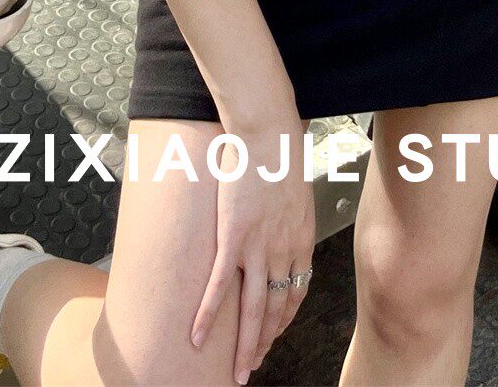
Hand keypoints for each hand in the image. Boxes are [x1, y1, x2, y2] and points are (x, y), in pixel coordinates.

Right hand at [190, 107, 314, 382]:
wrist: (269, 133)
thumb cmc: (280, 153)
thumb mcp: (295, 189)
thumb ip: (289, 212)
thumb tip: (282, 216)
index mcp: (301, 242)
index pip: (295, 294)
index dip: (283, 320)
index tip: (274, 334)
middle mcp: (283, 252)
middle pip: (275, 311)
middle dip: (264, 343)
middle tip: (252, 367)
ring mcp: (258, 248)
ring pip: (252, 310)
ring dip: (244, 345)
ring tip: (237, 370)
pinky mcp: (233, 239)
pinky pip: (219, 287)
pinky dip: (208, 315)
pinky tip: (197, 336)